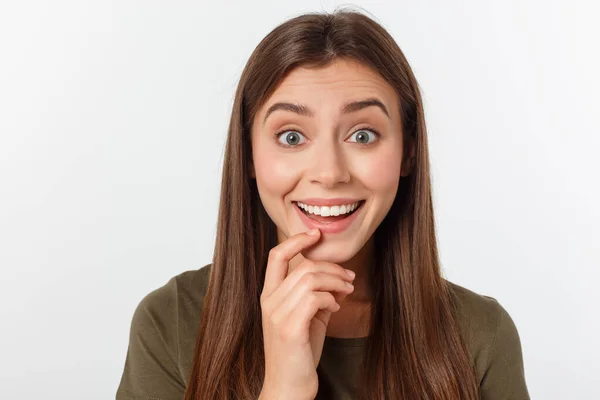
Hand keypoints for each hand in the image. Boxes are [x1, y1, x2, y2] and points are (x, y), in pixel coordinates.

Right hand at [259, 228, 355, 398]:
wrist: (289, 388)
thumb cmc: (299, 353)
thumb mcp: (308, 319)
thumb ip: (317, 297)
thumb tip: (339, 280)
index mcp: (269, 296)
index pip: (276, 256)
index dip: (296, 240)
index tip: (316, 234)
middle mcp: (269, 302)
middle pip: (303, 266)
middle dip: (332, 267)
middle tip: (350, 276)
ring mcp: (277, 315)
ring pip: (310, 279)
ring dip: (336, 281)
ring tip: (348, 290)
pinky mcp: (290, 329)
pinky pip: (314, 298)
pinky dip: (331, 298)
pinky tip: (337, 306)